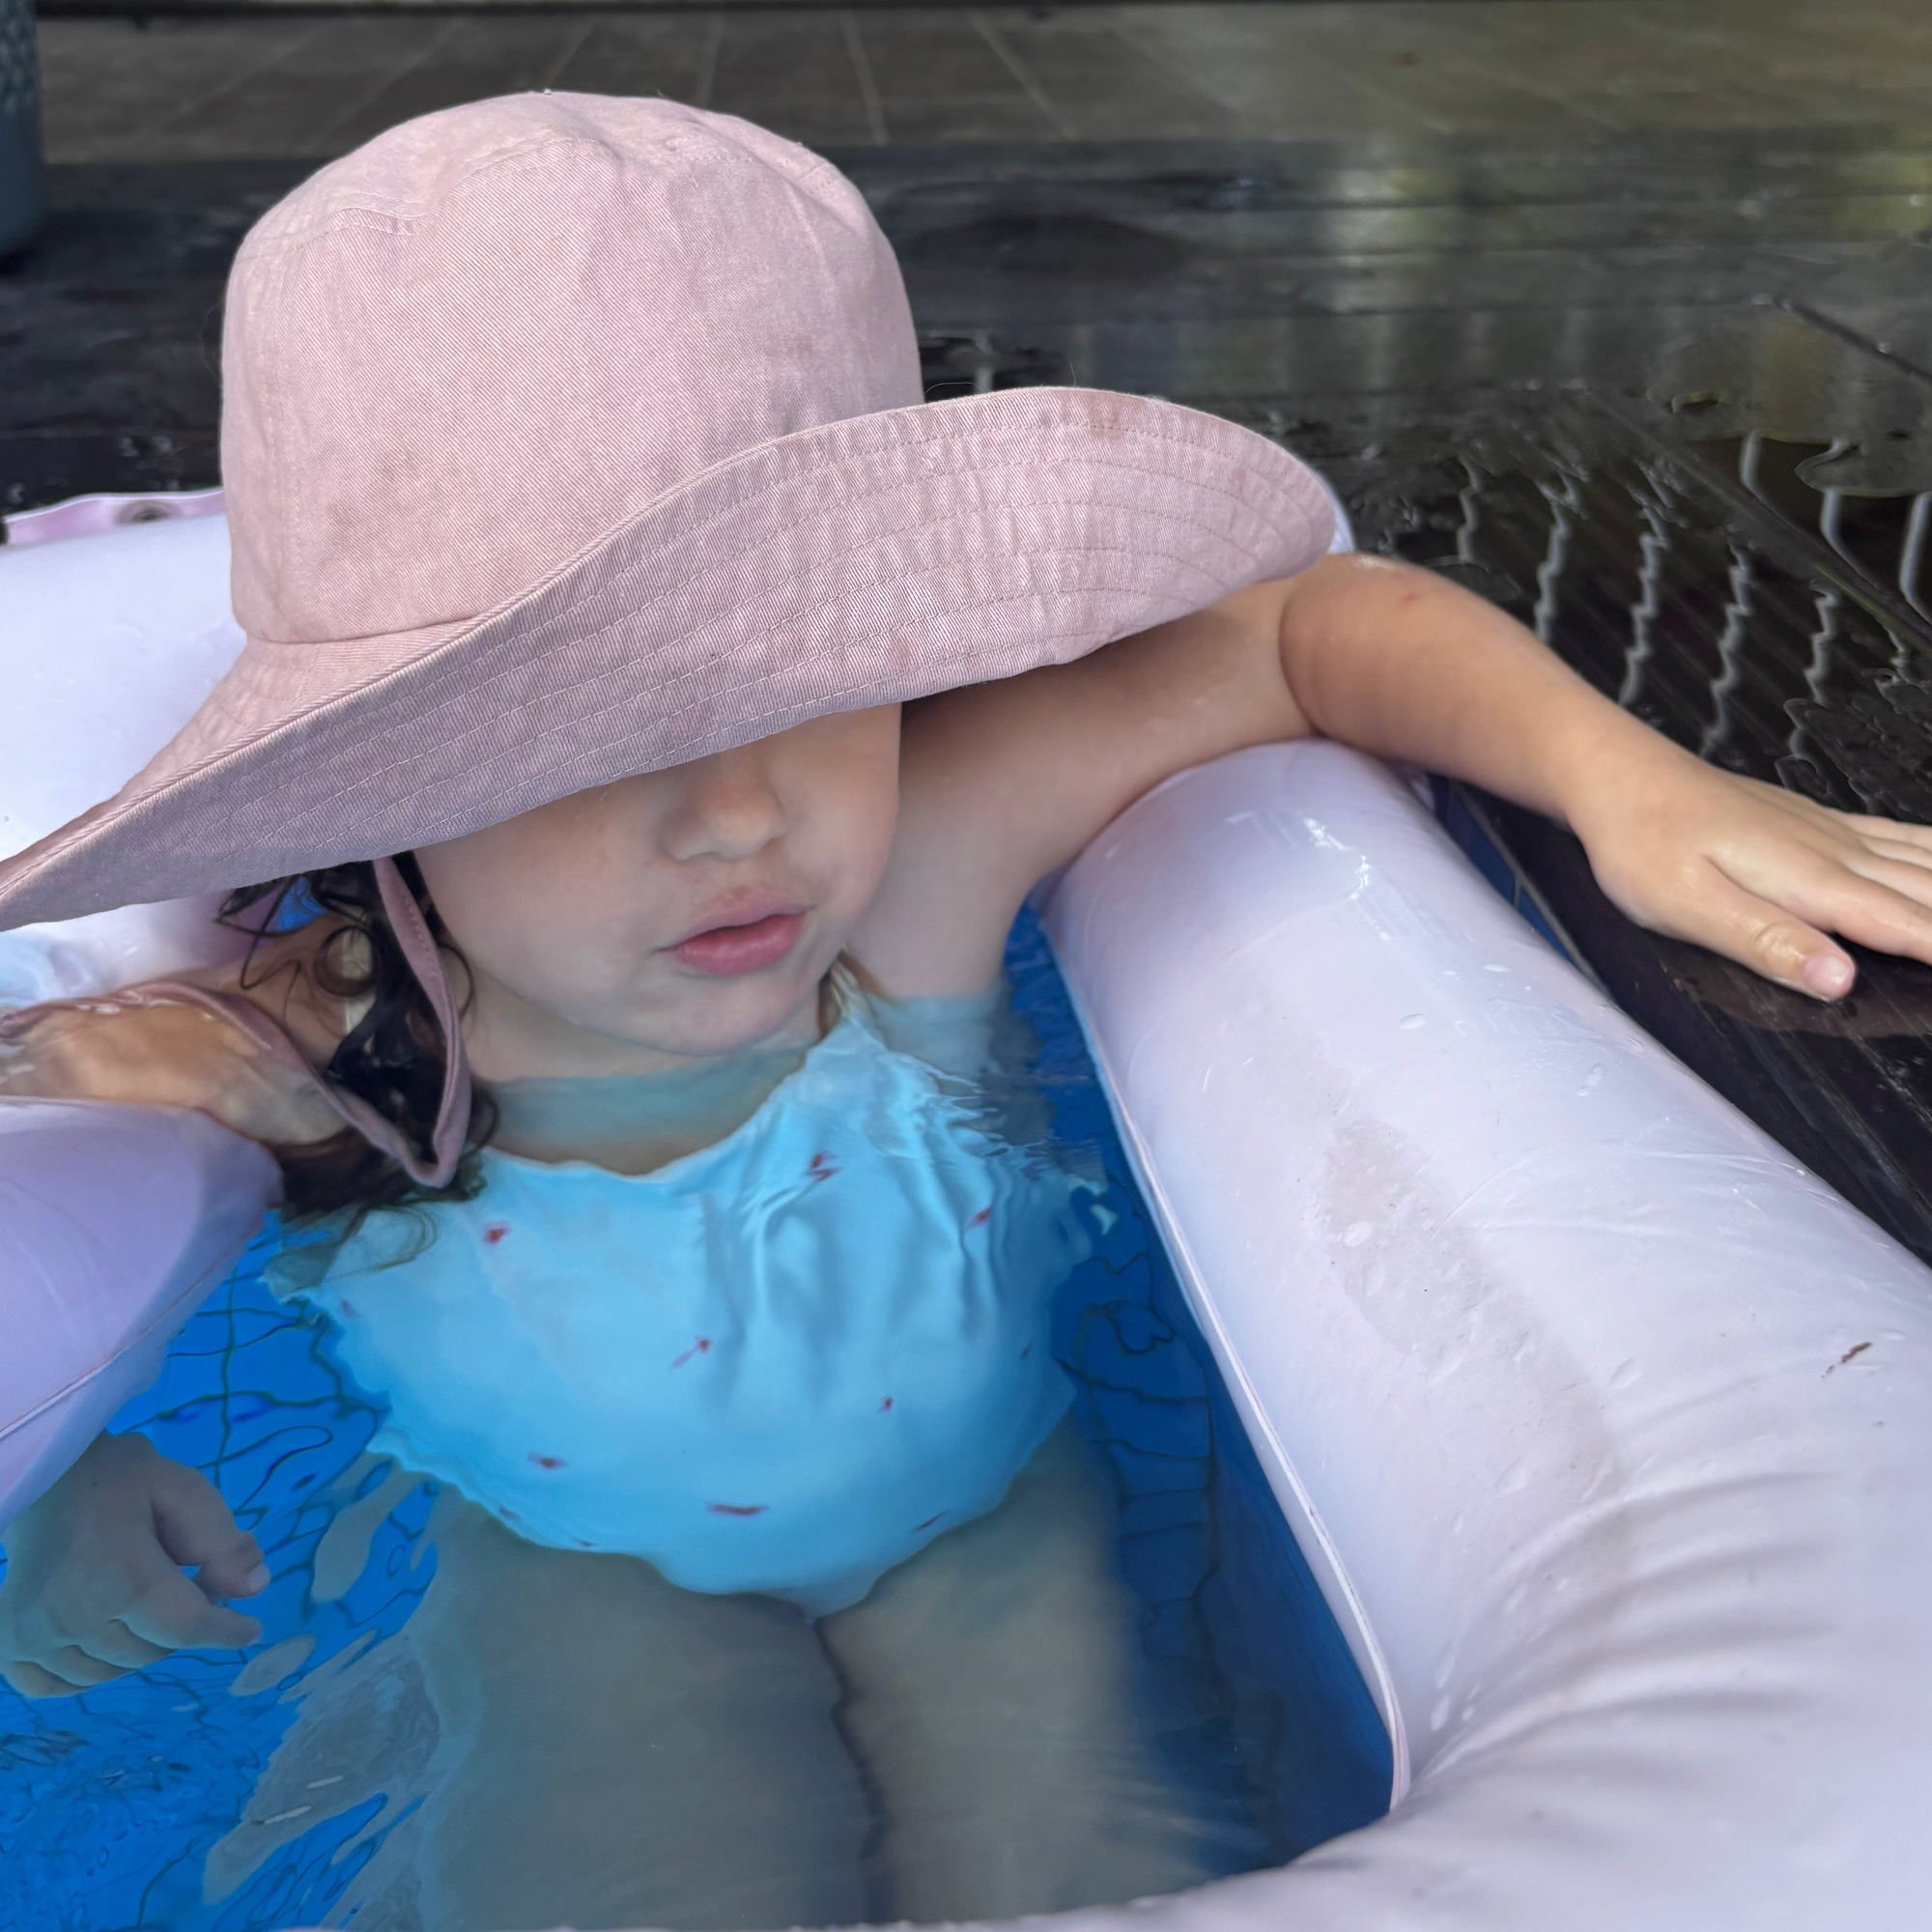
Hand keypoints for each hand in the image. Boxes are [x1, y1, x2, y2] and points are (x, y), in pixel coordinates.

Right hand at [0, 1432, 268, 1697]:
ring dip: (138, 1647)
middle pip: (153, 1651)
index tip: (249, 1630)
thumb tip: (254, 1588)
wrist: (49, 1479)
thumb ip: (222, 1541)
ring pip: (111, 1672)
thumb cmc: (120, 1480)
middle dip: (181, 1625)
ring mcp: (33, 1636)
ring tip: (140, 1601)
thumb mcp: (184, 1490)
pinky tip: (100, 1633)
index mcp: (120, 1577)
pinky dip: (88, 1671)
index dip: (225, 1631)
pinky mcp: (9, 1645)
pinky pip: (59, 1686)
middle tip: (184, 1585)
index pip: (186, 1627)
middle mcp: (71, 1617)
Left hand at [1569, 739, 1931, 1000]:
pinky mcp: (1817, 823)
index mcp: (1810, 880)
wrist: (1615, 775)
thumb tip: (1838, 978)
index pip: (1908, 927)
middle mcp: (1834, 851)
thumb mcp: (1686, 905)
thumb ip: (1766, 941)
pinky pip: (1904, 837)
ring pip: (1930, 861)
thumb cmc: (1640, 841)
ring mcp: (1831, 832)